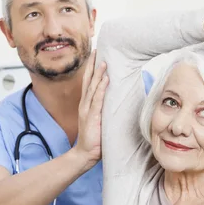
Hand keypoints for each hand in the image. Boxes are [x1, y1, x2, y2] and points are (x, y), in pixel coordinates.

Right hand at [75, 50, 108, 165]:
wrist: (85, 154)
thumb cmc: (95, 139)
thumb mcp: (100, 121)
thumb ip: (106, 111)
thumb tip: (118, 103)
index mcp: (87, 105)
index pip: (89, 83)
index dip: (92, 68)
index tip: (96, 55)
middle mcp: (85, 104)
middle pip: (89, 80)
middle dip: (92, 65)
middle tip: (97, 50)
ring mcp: (87, 110)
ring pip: (93, 88)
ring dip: (98, 74)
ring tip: (103, 62)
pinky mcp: (92, 117)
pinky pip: (97, 100)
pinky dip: (101, 88)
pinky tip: (105, 79)